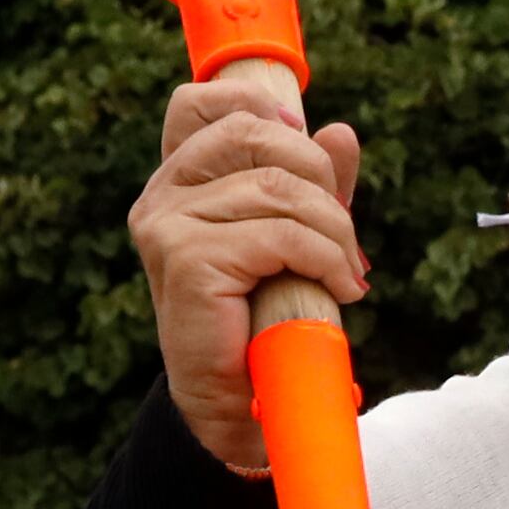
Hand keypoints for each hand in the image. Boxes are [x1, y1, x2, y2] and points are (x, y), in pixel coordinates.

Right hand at [129, 64, 366, 475]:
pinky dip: (325, 258)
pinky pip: (280, 234)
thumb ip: (314, 185)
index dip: (254, 104)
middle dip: (319, 176)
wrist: (239, 404)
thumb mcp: (296, 237)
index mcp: (179, 181)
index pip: (197, 104)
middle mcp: (161, 194)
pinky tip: (340, 288)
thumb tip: (341, 132)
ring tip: (346, 271)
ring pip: (277, 187)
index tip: (303, 140)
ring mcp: (167, 224)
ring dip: (333, 229)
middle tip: (343, 232)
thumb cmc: (265, 320)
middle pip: (254, 134)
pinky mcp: (184, 257)